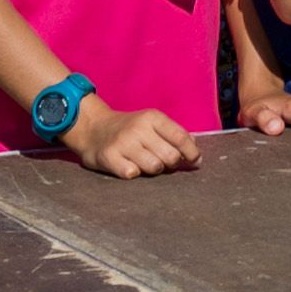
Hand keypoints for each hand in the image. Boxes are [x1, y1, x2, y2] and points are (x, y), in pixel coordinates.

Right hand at [67, 99, 202, 176]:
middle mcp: (139, 129)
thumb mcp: (152, 124)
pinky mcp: (109, 157)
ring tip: (146, 163)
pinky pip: (133, 174)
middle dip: (172, 164)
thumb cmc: (130, 130)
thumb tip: (197, 156)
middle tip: (165, 163)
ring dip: (154, 170)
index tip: (196, 162)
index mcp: (153, 118)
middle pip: (171, 156)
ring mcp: (123, 143)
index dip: (192, 153)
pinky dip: (135, 173)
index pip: (181, 138)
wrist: (93, 128)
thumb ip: (174, 135)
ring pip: (154, 167)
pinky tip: (130, 166)